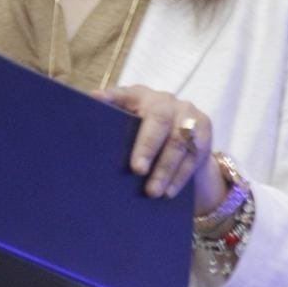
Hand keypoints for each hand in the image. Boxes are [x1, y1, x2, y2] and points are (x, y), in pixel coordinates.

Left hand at [93, 84, 227, 214]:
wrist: (187, 132)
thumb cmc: (145, 130)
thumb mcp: (131, 123)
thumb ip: (113, 124)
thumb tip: (83, 128)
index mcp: (139, 95)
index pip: (123, 94)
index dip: (110, 96)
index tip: (96, 100)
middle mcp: (165, 101)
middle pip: (158, 121)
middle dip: (147, 146)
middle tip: (137, 170)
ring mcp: (187, 114)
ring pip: (178, 142)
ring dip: (165, 170)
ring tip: (152, 192)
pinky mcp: (204, 129)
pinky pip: (193, 156)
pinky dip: (180, 176)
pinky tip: (168, 192)